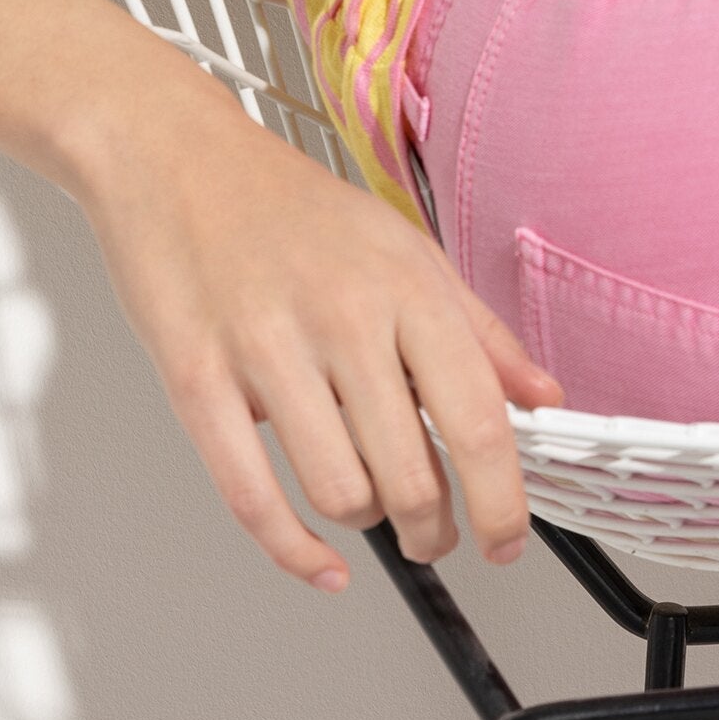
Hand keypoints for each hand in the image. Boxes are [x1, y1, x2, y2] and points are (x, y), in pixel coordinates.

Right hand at [75, 85, 563, 591]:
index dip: (502, 503)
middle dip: (432, 531)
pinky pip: (252, 498)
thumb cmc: (290, 205)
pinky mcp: (197, 380)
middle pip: (411, 476)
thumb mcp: (404, 246)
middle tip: (434, 534)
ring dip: (365, 525)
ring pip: (340, 494)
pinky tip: (321, 562)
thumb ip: (477, 330)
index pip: (476, 420)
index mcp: (403, 284)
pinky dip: (294, 552)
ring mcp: (265, 350)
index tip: (506, 539)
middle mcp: (342, 317)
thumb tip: (542, 397)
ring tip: (369, 506)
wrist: (176, 158)